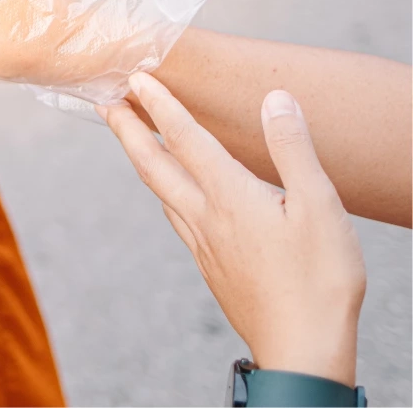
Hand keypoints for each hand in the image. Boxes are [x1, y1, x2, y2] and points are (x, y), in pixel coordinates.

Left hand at [100, 73, 364, 385]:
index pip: (187, 139)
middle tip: (104, 102)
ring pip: (161, 192)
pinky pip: (177, 218)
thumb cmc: (318, 279)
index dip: (160, 105)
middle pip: (155, 165)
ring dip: (143, 160)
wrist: (301, 348)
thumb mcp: (319, 205)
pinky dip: (165, 194)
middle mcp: (206, 217)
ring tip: (131, 141)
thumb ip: (292, 149)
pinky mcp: (210, 266)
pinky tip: (172, 198)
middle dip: (128, 130)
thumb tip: (274, 100)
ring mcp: (204, 244)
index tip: (137, 77)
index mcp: (229, 196)